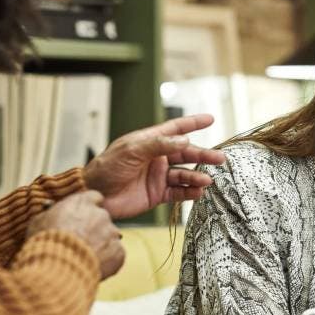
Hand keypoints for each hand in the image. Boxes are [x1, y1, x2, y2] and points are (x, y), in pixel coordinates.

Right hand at [26, 190, 124, 278]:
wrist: (58, 266)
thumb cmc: (45, 242)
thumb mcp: (40, 221)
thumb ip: (50, 213)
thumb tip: (48, 211)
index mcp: (83, 203)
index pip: (94, 197)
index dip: (88, 208)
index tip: (82, 217)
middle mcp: (101, 215)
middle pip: (102, 218)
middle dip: (95, 229)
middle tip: (81, 242)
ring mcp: (112, 233)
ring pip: (110, 237)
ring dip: (101, 245)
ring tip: (84, 258)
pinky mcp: (118, 252)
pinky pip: (116, 255)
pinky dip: (108, 261)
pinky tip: (93, 266)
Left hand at [82, 114, 226, 219]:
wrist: (94, 195)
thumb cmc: (107, 168)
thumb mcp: (131, 150)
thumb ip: (159, 145)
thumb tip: (185, 139)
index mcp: (149, 142)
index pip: (175, 129)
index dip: (192, 123)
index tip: (210, 118)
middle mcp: (156, 158)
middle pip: (185, 153)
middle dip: (202, 155)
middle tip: (219, 158)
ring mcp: (157, 176)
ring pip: (184, 174)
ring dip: (196, 176)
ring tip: (207, 180)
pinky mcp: (156, 194)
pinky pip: (178, 192)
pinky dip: (189, 192)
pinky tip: (198, 192)